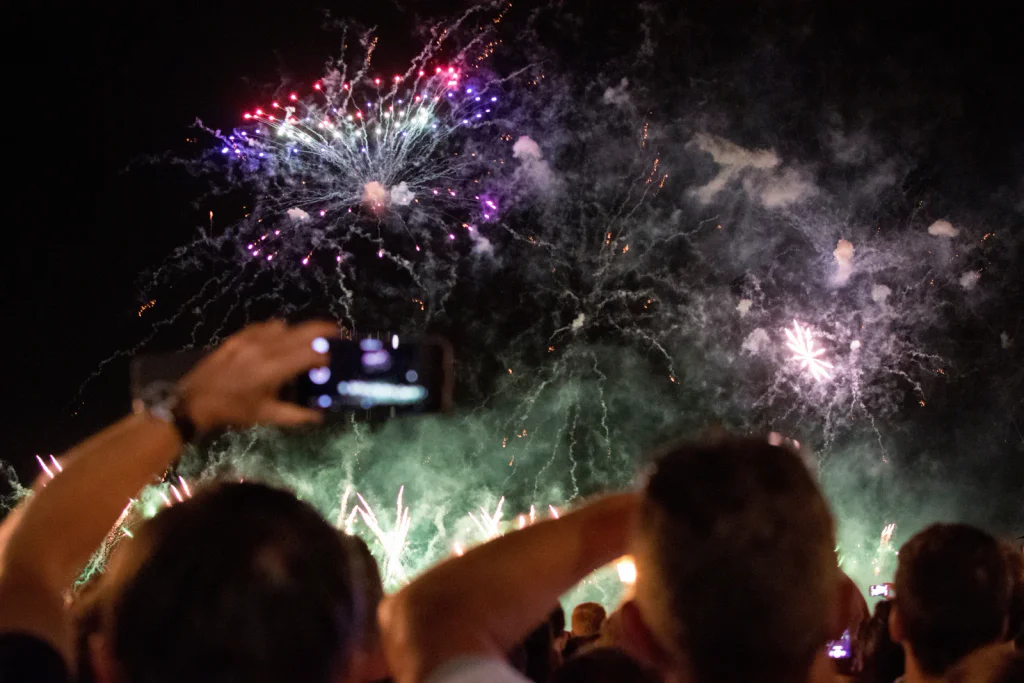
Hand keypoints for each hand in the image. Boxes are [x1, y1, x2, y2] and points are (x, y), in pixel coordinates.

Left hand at [178, 320, 337, 432]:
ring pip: (286, 326)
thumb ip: (296, 415)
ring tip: (307, 342)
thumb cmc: (233, 411)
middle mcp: (266, 348)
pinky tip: (281, 341)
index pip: (312, 352)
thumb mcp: (266, 416)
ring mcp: (251, 338)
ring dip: (299, 332)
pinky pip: (266, 326)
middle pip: (304, 330)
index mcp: (274, 369)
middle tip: (338, 334)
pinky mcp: (239, 336)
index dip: (328, 354)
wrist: (194, 401)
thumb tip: (320, 415)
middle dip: (325, 330)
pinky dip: (279, 331)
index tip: (337, 359)